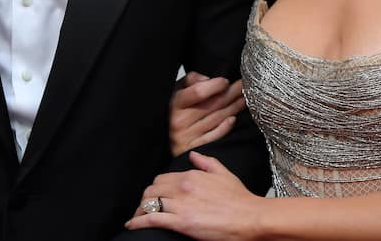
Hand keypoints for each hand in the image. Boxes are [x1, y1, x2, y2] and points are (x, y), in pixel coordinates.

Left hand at [127, 152, 264, 240]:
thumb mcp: (224, 173)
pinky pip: (151, 218)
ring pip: (149, 202)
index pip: (162, 178)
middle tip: (146, 207)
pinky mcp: (180, 222)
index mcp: (192, 175)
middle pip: (152, 189)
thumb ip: (207, 162)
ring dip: (140, 210)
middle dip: (147, 198)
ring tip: (138, 217)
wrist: (250, 217)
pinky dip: (137, 221)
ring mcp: (181, 204)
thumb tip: (193, 156)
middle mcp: (183, 186)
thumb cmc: (240, 199)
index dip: (157, 188)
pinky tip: (131, 224)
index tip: (156, 196)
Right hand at [169, 72, 246, 156]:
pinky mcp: (195, 148)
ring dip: (233, 108)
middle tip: (244, 86)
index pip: (198, 92)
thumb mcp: (177, 90)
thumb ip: (191, 79)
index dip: (215, 86)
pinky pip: (214, 136)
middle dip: (231, 94)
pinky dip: (226, 127)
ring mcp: (187, 137)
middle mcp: (180, 121)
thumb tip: (208, 79)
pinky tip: (234, 118)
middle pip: (212, 105)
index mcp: (174, 104)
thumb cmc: (174, 110)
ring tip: (244, 99)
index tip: (225, 81)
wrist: (162, 137)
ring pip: (216, 119)